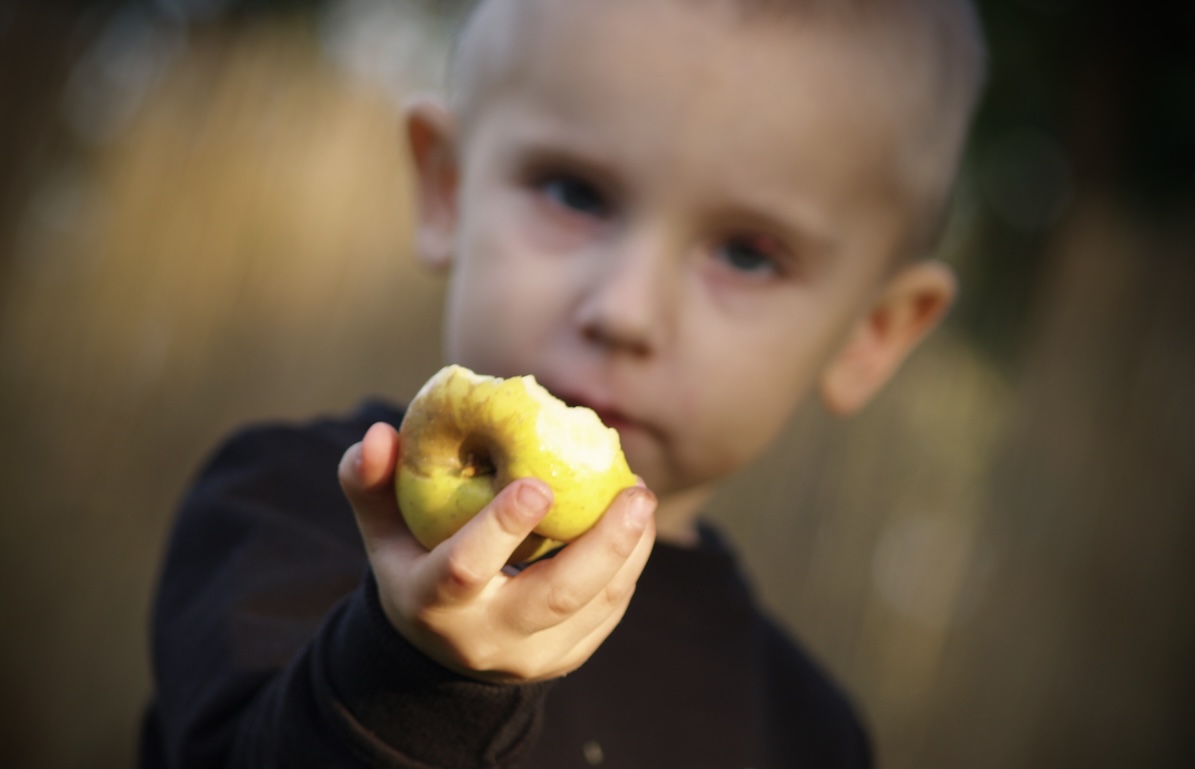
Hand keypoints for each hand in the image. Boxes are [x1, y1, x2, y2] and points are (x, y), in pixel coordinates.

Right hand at [338, 422, 656, 682]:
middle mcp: (483, 638)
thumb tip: (378, 433)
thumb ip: (370, 483)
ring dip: (629, 552)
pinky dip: (627, 569)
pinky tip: (636, 526)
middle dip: (601, 545)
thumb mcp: (382, 531)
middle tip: (636, 492)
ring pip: (593, 607)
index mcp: (430, 603)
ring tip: (641, 498)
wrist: (439, 647)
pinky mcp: (563, 660)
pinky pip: (606, 615)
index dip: (500, 529)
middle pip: (552, 597)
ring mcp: (528, 657)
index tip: (538, 484)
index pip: (465, 570)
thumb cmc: (413, 564)